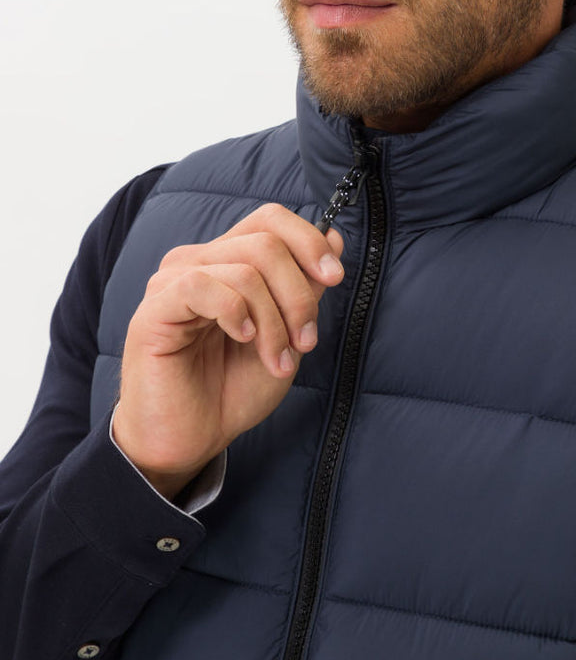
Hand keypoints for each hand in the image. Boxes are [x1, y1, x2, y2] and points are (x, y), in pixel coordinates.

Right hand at [112, 204, 344, 499]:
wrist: (191, 440)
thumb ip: (306, 287)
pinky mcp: (155, 307)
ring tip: (278, 360)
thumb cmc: (231, 390)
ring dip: (274, 319)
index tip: (335, 277)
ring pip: (245, 268)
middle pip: (266, 243)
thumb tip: (333, 235)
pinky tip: (243, 338)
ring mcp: (173, 281)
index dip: (308, 240)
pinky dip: (236, 312)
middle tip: (306, 341)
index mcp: (228, 262)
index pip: (270, 219)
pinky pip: (202, 285)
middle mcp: (199, 262)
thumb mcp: (286, 335)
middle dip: (298, 294)